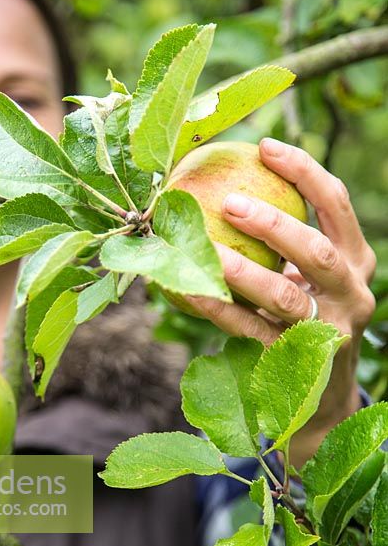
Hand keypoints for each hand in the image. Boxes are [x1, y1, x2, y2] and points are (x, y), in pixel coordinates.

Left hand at [185, 137, 376, 466]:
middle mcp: (352, 294)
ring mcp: (328, 332)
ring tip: (207, 251)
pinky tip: (187, 291)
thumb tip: (225, 182)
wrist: (322, 398)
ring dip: (244, 271)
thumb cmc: (307, 318)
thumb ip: (286, 241)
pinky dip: (219, 309)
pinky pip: (251, 331)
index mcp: (357, 261)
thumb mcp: (311, 277)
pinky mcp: (298, 365)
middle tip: (227, 203)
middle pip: (316, 250)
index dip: (304, 172)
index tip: (265, 147)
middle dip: (273, 223)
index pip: (337, 206)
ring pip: (286, 296)